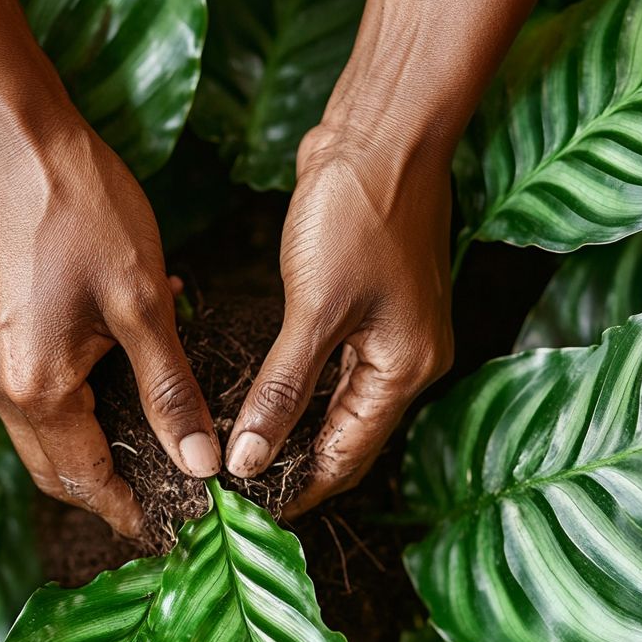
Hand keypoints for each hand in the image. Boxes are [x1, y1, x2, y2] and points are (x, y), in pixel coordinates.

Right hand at [0, 116, 219, 535]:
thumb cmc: (80, 207)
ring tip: (151, 425)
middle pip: (53, 469)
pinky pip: (29, 388)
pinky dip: (71, 397)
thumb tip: (200, 461)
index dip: (126, 509)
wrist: (11, 136)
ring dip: (91, 438)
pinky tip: (117, 364)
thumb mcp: (143, 301)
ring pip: (41, 431)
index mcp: (34, 387)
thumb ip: (170, 390)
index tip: (166, 525)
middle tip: (162, 487)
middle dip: (106, 486)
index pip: (83, 481)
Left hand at [226, 125, 453, 515]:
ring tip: (240, 451)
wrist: (382, 132)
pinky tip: (261, 396)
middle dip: (294, 462)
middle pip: (347, 435)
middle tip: (234, 484)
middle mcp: (407, 359)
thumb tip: (252, 457)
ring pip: (337, 401)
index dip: (299, 487)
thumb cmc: (358, 213)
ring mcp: (390, 331)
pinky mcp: (367, 303)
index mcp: (406, 370)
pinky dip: (299, 386)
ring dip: (293, 426)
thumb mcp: (316, 310)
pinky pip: (332, 365)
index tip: (248, 510)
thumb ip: (284, 389)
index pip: (349, 456)